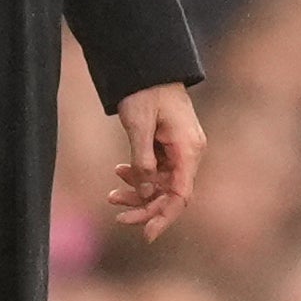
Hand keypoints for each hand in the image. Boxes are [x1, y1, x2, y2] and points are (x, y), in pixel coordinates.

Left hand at [108, 82, 203, 242]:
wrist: (148, 66)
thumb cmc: (146, 91)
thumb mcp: (139, 125)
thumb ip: (142, 160)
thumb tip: (145, 193)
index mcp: (188, 149)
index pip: (181, 195)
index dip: (164, 217)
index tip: (147, 235)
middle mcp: (189, 153)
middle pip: (171, 194)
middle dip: (145, 207)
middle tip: (117, 215)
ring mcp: (180, 150)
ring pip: (162, 185)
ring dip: (139, 193)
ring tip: (112, 196)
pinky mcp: (169, 147)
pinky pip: (157, 171)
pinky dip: (139, 176)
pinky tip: (119, 174)